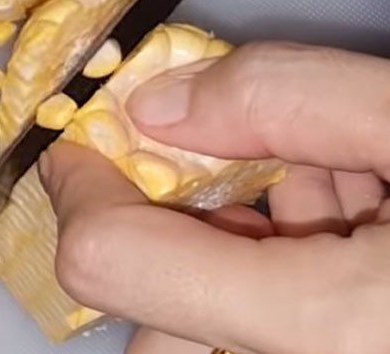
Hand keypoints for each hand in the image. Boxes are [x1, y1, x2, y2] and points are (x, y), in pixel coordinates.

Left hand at [39, 42, 389, 353]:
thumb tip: (158, 105)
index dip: (80, 181)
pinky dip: (273, 254)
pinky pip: (261, 317)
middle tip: (229, 146)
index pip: (112, 262)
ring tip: (322, 171)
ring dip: (232, 229)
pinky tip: (345, 203)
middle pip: (153, 296)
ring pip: (207, 312)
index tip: (80, 133)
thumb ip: (286, 98)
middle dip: (169, 207)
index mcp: (318, 326)